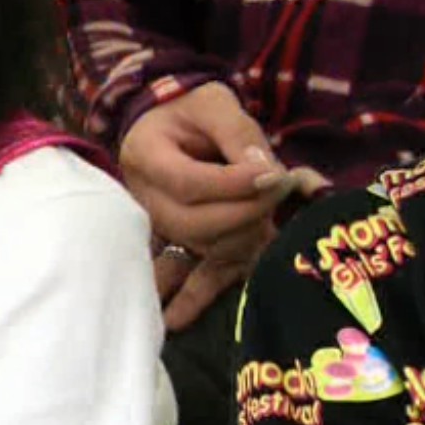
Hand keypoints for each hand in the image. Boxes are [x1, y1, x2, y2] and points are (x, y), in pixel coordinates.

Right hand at [121, 83, 326, 328]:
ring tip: (268, 213)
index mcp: (146, 155)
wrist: (170, 120)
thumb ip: (239, 134)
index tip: (274, 174)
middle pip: (193, 222)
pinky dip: (191, 297)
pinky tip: (178, 321)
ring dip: (242, 234)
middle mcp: (145, 196)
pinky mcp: (181, 241)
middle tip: (280, 187)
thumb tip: (267, 174)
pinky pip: (188, 272)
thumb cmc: (192, 108)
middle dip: (245, 210)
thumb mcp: (216, 103)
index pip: (188, 183)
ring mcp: (160, 224)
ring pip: (201, 245)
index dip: (234, 185)